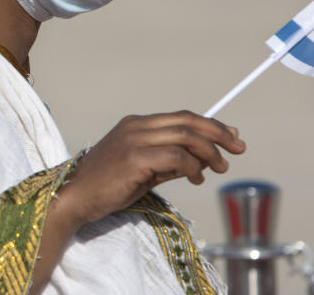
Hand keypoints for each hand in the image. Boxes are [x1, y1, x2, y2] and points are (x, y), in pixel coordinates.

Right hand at [56, 110, 245, 227]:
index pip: (181, 117)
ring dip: (209, 152)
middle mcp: (136, 126)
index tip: (232, 135)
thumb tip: (206, 161)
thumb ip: (172, 163)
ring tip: (220, 168)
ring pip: (184, 136)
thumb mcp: (144, 171)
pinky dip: (192, 166)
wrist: (75, 196)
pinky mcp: (134, 158)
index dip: (210, 125)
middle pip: (187, 121)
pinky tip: (196, 178)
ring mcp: (134, 140)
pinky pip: (175, 156)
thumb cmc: (108, 187)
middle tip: (239, 147)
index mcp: (136, 124)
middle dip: (218, 133)